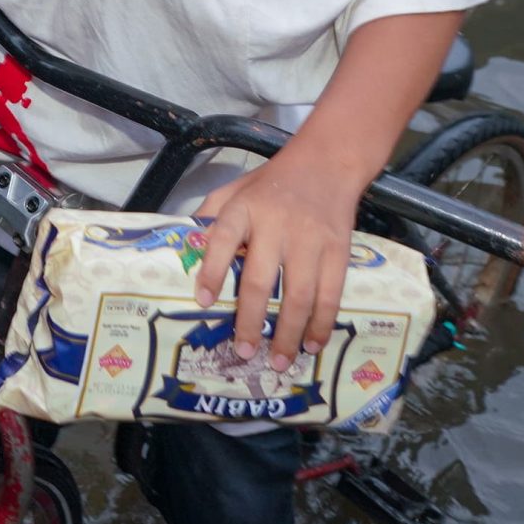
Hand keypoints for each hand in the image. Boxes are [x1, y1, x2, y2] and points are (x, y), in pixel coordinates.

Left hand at [191, 151, 365, 371]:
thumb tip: (186, 250)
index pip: (221, 239)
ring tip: (278, 360)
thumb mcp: (235, 189)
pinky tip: (312, 343)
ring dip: (288, 333)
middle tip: (242, 351)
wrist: (327, 163)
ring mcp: (310, 239)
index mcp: (244, 208)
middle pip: (260, 280)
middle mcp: (276, 225)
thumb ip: (210, 216)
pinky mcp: (338, 251)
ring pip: (298, 295)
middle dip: (250, 320)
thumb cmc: (272, 183)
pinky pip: (330, 294)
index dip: (211, 272)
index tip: (204, 302)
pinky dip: (321, 323)